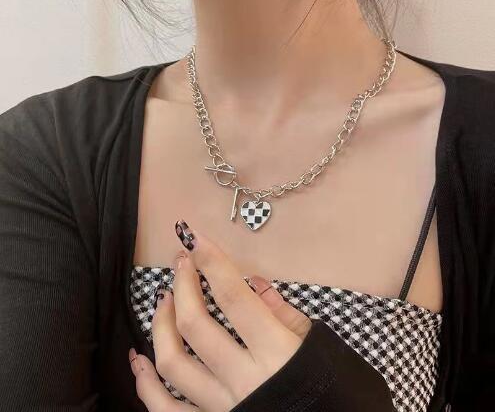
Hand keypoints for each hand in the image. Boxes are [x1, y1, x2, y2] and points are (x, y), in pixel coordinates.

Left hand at [129, 219, 312, 411]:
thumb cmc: (325, 389)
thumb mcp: (313, 346)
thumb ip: (283, 313)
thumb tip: (252, 283)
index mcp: (275, 354)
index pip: (235, 298)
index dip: (212, 262)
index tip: (194, 238)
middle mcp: (243, 380)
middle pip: (196, 325)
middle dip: (183, 284)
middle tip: (181, 262)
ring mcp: (221, 408)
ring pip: (173, 362)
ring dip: (161, 324)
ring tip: (163, 299)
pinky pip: (164, 410)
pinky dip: (144, 384)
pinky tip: (138, 359)